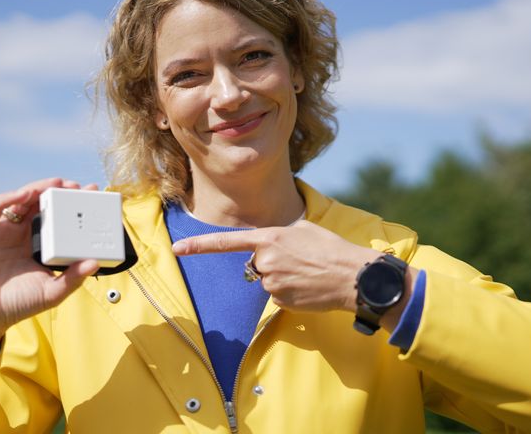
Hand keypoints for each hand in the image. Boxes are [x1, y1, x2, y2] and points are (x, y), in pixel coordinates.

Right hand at [0, 178, 99, 379]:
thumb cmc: (19, 303)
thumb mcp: (52, 292)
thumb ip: (73, 278)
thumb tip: (95, 263)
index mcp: (42, 243)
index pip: (60, 216)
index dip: (75, 203)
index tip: (93, 193)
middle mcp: (24, 232)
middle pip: (43, 202)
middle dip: (59, 190)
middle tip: (76, 186)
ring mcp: (4, 230)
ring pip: (21, 199)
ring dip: (37, 188)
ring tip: (54, 184)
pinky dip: (7, 198)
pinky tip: (22, 195)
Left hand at [171, 220, 382, 312]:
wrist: (354, 276)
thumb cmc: (331, 250)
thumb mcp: (303, 230)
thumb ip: (278, 236)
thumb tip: (267, 246)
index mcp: (270, 237)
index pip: (226, 241)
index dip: (199, 245)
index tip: (176, 248)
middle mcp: (266, 259)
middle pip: (255, 265)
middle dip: (271, 265)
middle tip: (299, 263)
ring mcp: (272, 282)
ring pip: (267, 282)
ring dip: (283, 280)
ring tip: (307, 275)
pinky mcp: (280, 300)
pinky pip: (277, 297)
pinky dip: (290, 294)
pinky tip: (307, 288)